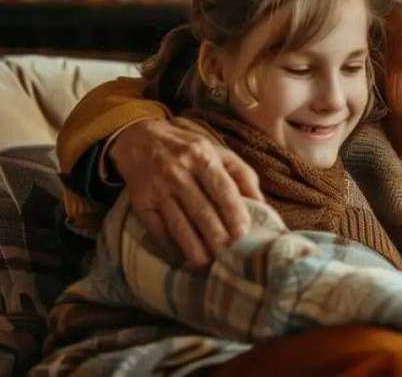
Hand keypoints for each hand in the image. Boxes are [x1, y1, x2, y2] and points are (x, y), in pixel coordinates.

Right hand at [110, 118, 263, 267]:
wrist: (139, 138)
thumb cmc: (188, 149)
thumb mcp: (218, 152)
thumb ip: (242, 175)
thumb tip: (262, 204)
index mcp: (203, 157)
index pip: (222, 189)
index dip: (233, 213)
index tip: (243, 233)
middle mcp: (179, 172)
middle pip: (201, 210)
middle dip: (216, 235)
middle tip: (228, 254)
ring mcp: (157, 188)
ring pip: (178, 223)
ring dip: (193, 246)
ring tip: (207, 264)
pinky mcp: (140, 201)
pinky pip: (157, 228)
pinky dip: (169, 244)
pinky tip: (181, 256)